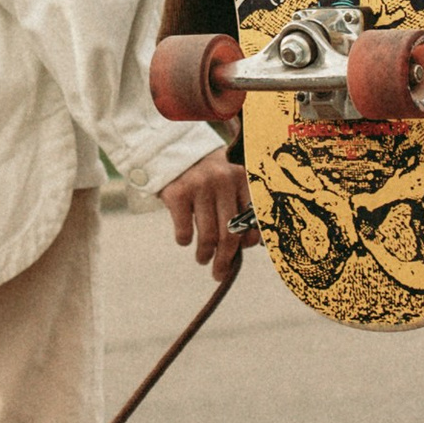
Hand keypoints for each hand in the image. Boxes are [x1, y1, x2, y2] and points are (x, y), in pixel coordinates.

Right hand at [163, 153, 252, 278]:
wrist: (171, 151)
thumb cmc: (206, 175)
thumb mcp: (228, 181)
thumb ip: (240, 205)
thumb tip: (250, 245)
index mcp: (242, 178)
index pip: (252, 220)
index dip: (248, 242)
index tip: (239, 253)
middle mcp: (224, 180)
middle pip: (230, 233)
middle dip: (225, 259)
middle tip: (219, 271)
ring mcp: (200, 186)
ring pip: (208, 236)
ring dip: (205, 255)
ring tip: (203, 259)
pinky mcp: (178, 193)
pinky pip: (184, 231)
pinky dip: (184, 241)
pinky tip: (184, 240)